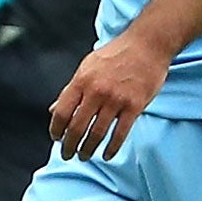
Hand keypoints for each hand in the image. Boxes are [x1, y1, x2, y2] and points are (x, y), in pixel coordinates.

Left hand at [48, 29, 170, 159]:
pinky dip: (111, 148)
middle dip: (69, 145)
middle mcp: (96, 91)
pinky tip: (106, 155)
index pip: (62, 112)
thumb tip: (54, 110)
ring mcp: (116, 99)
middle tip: (67, 154)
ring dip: (88, 149)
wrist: (147, 45)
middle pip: (77, 127)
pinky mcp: (134, 106)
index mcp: (81, 80)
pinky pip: (120, 134)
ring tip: (85, 155)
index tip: (56, 139)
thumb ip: (72, 89)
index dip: (56, 129)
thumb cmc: (115, 55)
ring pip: (97, 133)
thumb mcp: (88, 67)